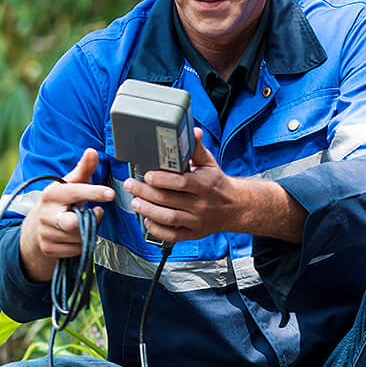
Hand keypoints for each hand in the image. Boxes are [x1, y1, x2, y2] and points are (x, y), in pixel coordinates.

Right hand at [19, 149, 116, 282]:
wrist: (36, 227)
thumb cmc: (60, 201)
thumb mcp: (71, 184)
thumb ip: (84, 169)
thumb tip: (92, 151)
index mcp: (51, 194)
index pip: (75, 193)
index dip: (94, 193)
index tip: (111, 194)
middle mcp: (45, 214)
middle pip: (72, 223)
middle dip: (89, 221)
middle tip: (96, 213)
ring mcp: (45, 233)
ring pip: (79, 238)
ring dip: (87, 232)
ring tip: (82, 223)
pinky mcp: (48, 248)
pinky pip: (76, 250)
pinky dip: (81, 244)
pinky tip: (76, 236)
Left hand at [129, 129, 301, 244]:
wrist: (235, 207)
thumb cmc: (217, 183)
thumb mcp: (209, 164)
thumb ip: (197, 148)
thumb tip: (192, 131)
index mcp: (205, 185)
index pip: (181, 182)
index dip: (162, 179)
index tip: (147, 175)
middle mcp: (202, 204)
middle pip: (170, 200)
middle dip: (146, 193)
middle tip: (131, 185)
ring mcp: (197, 221)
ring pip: (169, 218)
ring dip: (148, 211)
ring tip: (134, 202)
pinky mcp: (194, 233)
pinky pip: (173, 235)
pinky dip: (158, 230)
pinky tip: (147, 220)